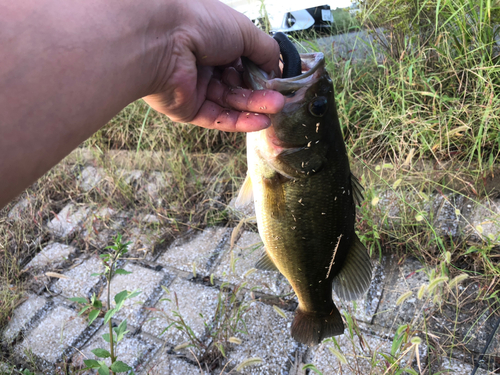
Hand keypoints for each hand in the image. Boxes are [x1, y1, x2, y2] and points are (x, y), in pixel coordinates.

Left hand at [143, 0, 284, 131]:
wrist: (162, 39)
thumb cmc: (200, 23)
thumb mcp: (245, 31)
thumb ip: (265, 50)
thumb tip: (277, 68)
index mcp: (214, 40)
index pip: (243, 61)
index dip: (261, 71)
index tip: (277, 80)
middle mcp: (203, 63)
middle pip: (238, 84)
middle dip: (260, 92)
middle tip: (280, 99)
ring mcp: (195, 87)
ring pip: (230, 102)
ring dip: (254, 106)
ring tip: (275, 107)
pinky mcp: (187, 109)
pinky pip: (217, 117)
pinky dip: (240, 121)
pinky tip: (260, 121)